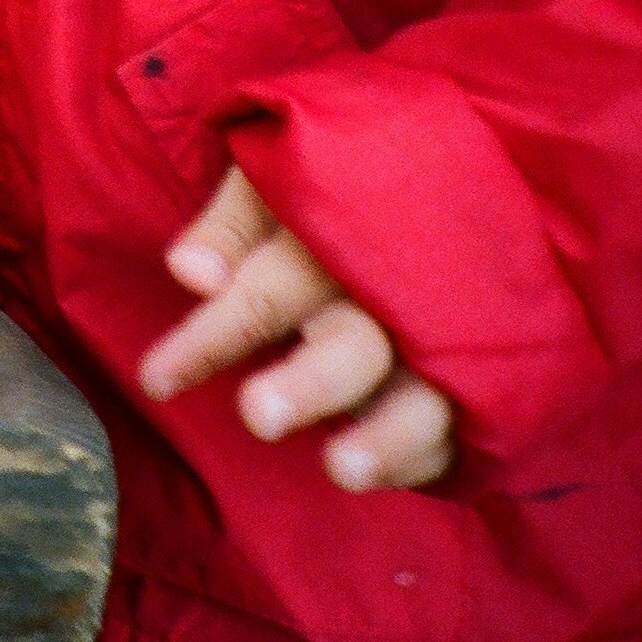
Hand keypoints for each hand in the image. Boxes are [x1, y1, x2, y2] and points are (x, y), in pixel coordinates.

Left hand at [137, 166, 454, 491]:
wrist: (453, 168)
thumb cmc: (339, 179)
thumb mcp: (278, 172)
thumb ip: (232, 223)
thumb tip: (188, 274)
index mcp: (343, 231)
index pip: (269, 291)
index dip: (212, 338)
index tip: (156, 380)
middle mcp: (398, 288)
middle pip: (355, 344)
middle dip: (309, 383)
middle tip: (256, 416)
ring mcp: (449, 337)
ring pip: (426, 395)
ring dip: (387, 436)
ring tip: (341, 470)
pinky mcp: (485, 378)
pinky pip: (462, 427)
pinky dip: (422, 454)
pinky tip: (372, 472)